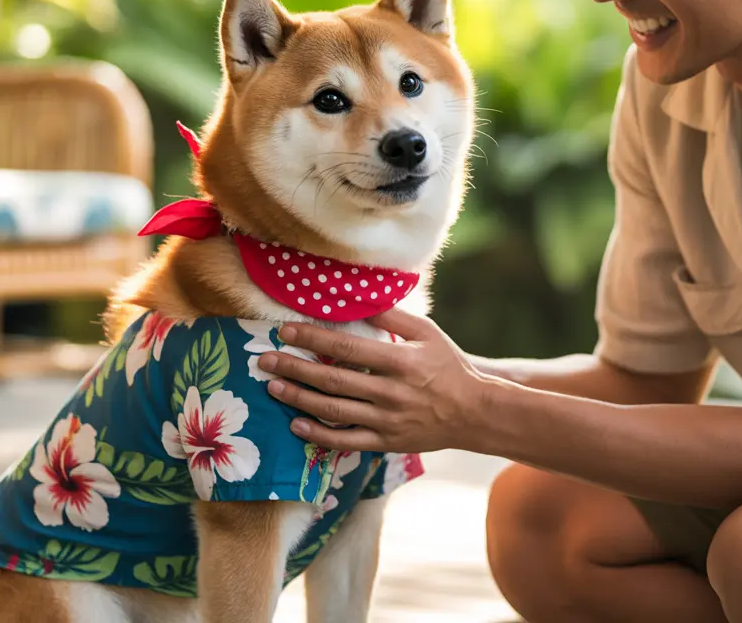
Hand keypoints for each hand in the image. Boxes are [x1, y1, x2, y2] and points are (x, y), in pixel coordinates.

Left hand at [259, 310, 496, 452]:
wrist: (475, 413)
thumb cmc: (449, 367)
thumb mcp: (428, 334)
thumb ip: (393, 317)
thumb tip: (359, 299)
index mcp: (401, 362)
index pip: (348, 348)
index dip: (314, 339)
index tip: (285, 331)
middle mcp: (391, 393)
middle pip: (334, 380)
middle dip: (295, 369)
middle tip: (266, 360)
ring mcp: (388, 421)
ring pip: (335, 411)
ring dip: (299, 399)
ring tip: (273, 388)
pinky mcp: (387, 443)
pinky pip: (346, 442)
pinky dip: (319, 434)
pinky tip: (296, 424)